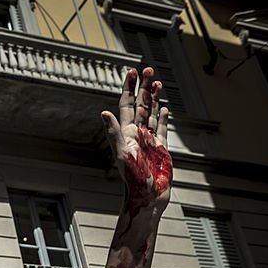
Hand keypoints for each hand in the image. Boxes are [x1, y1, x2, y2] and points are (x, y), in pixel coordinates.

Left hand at [101, 67, 171, 217]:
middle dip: (144, 87)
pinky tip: (164, 109)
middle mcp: (137, 134)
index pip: (127, 105)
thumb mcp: (122, 153)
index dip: (129, 88)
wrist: (146, 197)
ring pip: (152, 114)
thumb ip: (113, 132)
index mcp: (127, 133)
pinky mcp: (160, 149)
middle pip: (141, 105)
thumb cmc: (133, 179)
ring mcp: (149, 141)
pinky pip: (162, 129)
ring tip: (157, 82)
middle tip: (149, 69)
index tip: (132, 71)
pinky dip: (163, 118)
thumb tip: (103, 113)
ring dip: (154, 98)